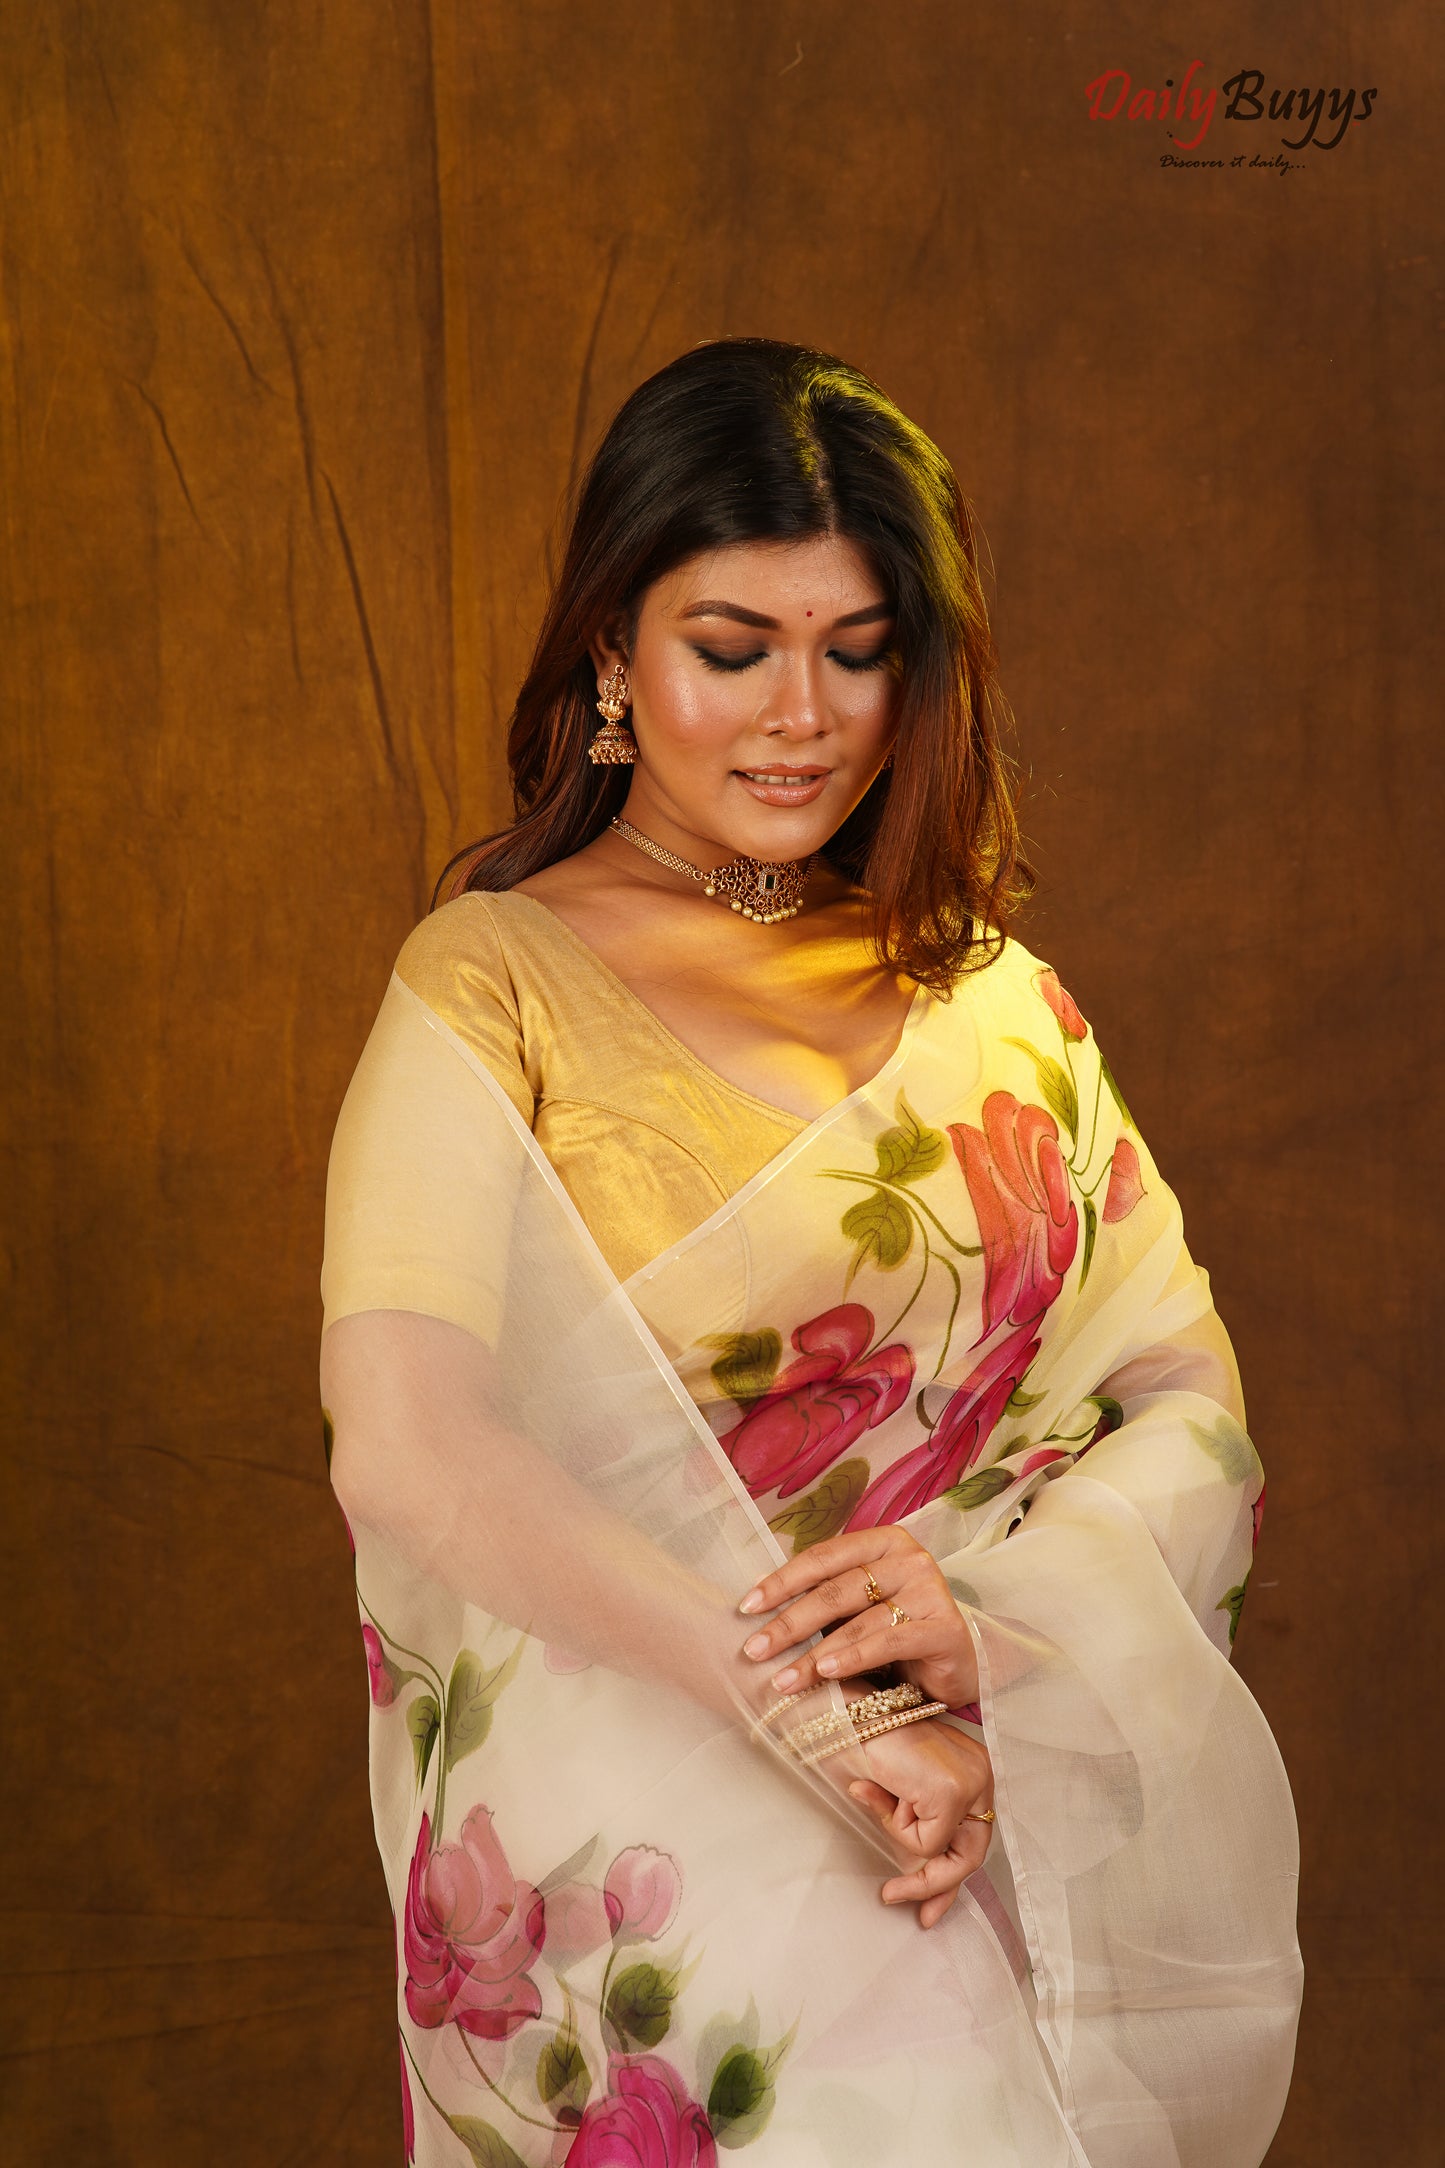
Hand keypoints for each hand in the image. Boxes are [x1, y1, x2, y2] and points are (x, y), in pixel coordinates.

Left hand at [738, 1526, 979, 1711]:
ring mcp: (930, 1590)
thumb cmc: (899, 1631)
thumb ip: (825, 1599)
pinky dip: (853, 1657)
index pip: (822, 1557)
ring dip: (814, 1654)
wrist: (959, 1664)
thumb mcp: (860, 1608)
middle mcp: (909, 1558)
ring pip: (858, 1620)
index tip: (746, 1608)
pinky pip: (888, 1641)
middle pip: (835, 1589)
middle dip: (789, 1623)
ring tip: (783, 1679)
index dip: (781, 1581)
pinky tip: (826, 1673)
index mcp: (883, 1542)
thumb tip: (758, 1605)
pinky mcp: (945, 1627)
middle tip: (755, 1650)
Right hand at [846, 1718, 994, 1928]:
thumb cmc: (871, 1749)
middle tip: (908, 1905)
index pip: (974, 1837)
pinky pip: (927, 1842)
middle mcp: (981, 1774)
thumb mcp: (904, 1798)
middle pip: (972, 1852)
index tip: (930, 1908)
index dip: (951, 1876)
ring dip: (908, 1846)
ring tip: (888, 1823)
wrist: (851, 1719)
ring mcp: (971, 1783)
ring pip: (946, 1851)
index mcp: (974, 1770)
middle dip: (936, 1884)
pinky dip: (900, 1828)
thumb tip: (926, 1881)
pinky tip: (890, 1794)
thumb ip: (921, 1831)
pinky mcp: (952, 1793)